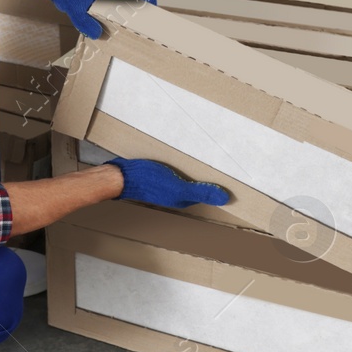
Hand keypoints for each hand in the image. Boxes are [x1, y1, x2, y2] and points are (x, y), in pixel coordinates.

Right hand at [110, 158, 230, 209]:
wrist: (120, 175)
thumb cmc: (147, 181)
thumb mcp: (178, 187)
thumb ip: (201, 192)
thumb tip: (225, 198)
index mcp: (183, 199)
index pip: (206, 193)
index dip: (218, 186)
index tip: (231, 177)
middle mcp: (175, 193)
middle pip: (197, 185)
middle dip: (208, 177)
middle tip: (222, 162)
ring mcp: (165, 183)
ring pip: (186, 176)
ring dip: (195, 168)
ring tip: (207, 154)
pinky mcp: (156, 173)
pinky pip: (175, 168)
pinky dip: (182, 162)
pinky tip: (183, 152)